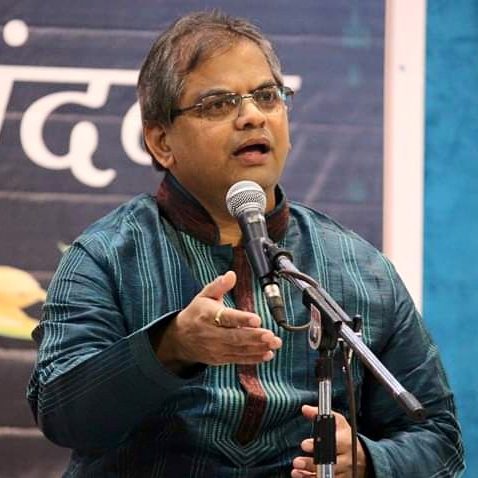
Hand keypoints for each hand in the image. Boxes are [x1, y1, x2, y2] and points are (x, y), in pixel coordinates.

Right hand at [155, 271, 281, 370]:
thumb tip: (231, 275)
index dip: (241, 319)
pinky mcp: (220, 359)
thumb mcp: (204, 296)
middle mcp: (211, 333)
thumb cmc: (196, 313)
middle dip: (254, 336)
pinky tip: (267, 354)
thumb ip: (219, 285)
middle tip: (271, 335)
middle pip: (235, 337)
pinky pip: (239, 359)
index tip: (257, 319)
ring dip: (259, 347)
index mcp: (207, 315)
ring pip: (239, 349)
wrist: (180, 338)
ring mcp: (216, 348)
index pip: (226, 318)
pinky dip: (254, 358)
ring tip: (274, 343)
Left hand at [291, 405, 367, 477]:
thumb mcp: (337, 422)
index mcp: (345, 442)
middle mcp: (345, 459)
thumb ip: (320, 415)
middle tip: (297, 461)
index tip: (305, 444)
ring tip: (296, 470)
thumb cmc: (345, 436)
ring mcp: (343, 472)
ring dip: (309, 474)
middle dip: (311, 463)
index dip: (318, 445)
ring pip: (327, 475)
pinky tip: (300, 475)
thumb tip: (305, 409)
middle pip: (329, 463)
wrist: (362, 456)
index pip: (333, 444)